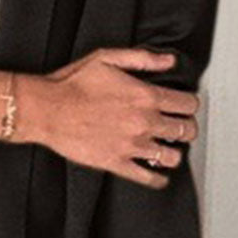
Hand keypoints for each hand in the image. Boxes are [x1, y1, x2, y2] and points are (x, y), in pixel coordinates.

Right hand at [29, 46, 199, 187]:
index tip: (186, 106)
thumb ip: (142, 59)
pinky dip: (158, 178)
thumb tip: (168, 61)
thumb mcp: (107, 58)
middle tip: (181, 127)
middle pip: (185, 131)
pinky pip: (148, 177)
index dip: (190, 104)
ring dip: (174, 152)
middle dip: (187, 128)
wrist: (47, 109)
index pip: (187, 104)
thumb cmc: (72, 84)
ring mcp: (132, 145)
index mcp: (145, 96)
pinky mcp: (117, 163)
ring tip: (169, 149)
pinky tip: (159, 175)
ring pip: (172, 156)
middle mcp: (144, 122)